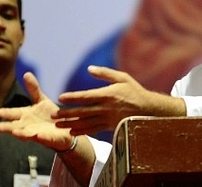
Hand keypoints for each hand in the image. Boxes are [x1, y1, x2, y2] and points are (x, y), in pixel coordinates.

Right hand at [0, 72, 74, 151]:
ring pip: (26, 134)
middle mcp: (28, 125)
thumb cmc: (49, 114)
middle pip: (15, 126)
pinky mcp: (47, 139)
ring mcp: (36, 133)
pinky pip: (43, 138)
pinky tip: (38, 135)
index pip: (14, 113)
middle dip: (8, 127)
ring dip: (21, 134)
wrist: (64, 128)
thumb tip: (26, 73)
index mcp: (25, 115)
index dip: (7, 113)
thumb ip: (33, 89)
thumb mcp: (41, 99)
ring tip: (15, 132)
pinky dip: (41, 137)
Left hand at [53, 66, 185, 135]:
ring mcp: (108, 118)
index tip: (61, 97)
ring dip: (71, 124)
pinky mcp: (110, 126)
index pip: (86, 96)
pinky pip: (93, 130)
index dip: (73, 97)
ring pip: (85, 122)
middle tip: (53, 114)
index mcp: (108, 94)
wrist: (148, 109)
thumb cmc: (134, 91)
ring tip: (58, 125)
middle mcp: (106, 107)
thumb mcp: (122, 78)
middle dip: (66, 113)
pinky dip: (82, 131)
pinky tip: (72, 132)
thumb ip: (105, 73)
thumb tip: (89, 69)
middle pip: (82, 111)